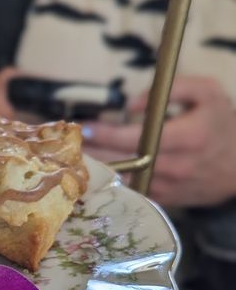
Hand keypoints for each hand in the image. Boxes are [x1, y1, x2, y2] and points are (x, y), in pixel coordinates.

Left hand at [83, 77, 235, 206]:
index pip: (137, 138)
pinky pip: (132, 192)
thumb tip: (133, 105)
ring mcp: (170, 186)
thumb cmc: (222, 124)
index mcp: (188, 136)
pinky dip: (111, 183)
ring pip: (124, 180)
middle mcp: (176, 165)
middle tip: (69, 145)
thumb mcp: (208, 93)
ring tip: (75, 158)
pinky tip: (93, 173)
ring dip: (98, 170)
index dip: (107, 134)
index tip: (85, 128)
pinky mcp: (165, 199)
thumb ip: (173, 89)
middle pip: (124, 162)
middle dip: (93, 153)